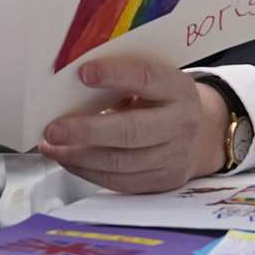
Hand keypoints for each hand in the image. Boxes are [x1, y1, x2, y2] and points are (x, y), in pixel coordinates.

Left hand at [38, 57, 228, 193]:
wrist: (201, 135)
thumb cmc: (163, 100)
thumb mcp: (155, 81)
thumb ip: (125, 80)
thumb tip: (72, 82)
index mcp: (178, 89)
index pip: (145, 78)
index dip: (114, 74)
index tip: (82, 73)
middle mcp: (181, 124)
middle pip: (131, 131)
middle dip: (86, 131)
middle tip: (53, 128)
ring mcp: (173, 157)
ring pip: (121, 162)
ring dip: (79, 156)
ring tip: (52, 146)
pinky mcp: (162, 182)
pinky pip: (119, 181)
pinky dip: (87, 172)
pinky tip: (68, 159)